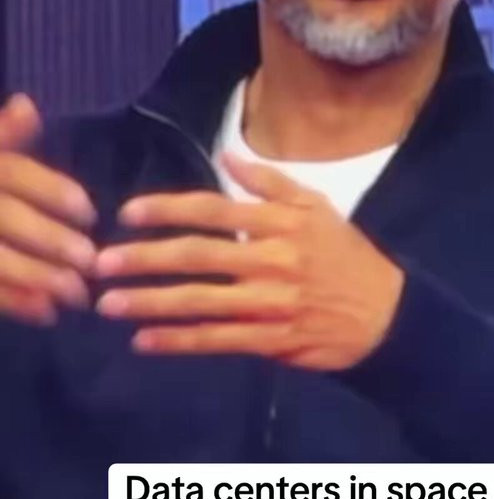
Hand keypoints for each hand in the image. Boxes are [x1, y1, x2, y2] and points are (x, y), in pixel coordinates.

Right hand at [0, 95, 96, 324]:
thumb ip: (3, 134)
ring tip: (77, 293)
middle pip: (6, 218)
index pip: (12, 172)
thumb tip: (26, 105)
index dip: (51, 191)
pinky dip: (16, 302)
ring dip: (37, 277)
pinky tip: (48, 313)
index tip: (89, 212)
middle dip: (49, 240)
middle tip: (90, 260)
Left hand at [95, 152, 404, 369]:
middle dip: (145, 258)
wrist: (387, 315)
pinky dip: (179, 342)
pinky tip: (144, 342)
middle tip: (100, 262)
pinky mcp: (272, 341)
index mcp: (280, 223)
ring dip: (150, 303)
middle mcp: (273, 260)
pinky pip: (217, 341)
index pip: (213, 210)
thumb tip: (227, 156)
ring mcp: (271, 303)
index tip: (128, 213)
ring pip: (201, 302)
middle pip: (198, 256)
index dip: (167, 209)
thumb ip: (271, 183)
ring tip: (109, 304)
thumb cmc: (346, 256)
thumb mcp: (318, 207)